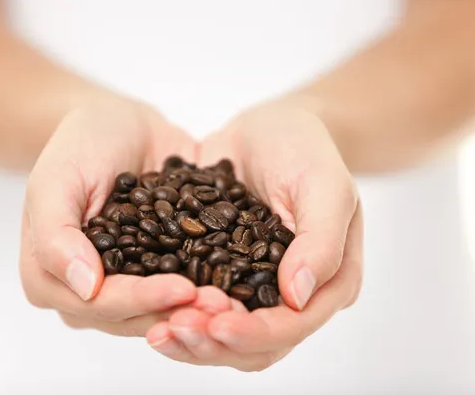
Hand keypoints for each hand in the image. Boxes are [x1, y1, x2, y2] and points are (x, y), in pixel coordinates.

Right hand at [19, 95, 215, 336]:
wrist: (119, 124)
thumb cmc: (79, 145)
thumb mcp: (56, 179)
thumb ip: (56, 234)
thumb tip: (85, 287)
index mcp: (50, 278)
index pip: (99, 303)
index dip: (141, 300)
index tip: (184, 289)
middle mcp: (89, 291)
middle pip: (134, 315)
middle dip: (178, 311)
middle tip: (222, 303)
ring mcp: (127, 282)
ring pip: (162, 309)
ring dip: (199, 308)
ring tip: (235, 299)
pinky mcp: (161, 268)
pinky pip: (184, 284)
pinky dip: (210, 286)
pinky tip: (239, 284)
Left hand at [146, 98, 363, 370]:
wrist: (270, 127)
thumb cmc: (306, 150)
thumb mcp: (325, 185)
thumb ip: (320, 241)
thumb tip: (297, 297)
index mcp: (328, 283)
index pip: (293, 326)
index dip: (256, 333)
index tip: (218, 324)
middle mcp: (290, 296)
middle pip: (255, 346)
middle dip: (213, 343)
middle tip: (171, 330)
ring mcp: (253, 287)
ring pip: (222, 335)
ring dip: (189, 340)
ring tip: (156, 330)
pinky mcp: (219, 273)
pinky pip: (196, 305)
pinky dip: (173, 311)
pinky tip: (146, 307)